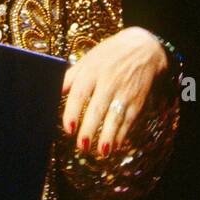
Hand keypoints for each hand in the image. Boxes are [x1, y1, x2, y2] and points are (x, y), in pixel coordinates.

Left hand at [62, 27, 168, 157]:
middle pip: (98, 109)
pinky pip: (129, 120)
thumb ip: (71, 76)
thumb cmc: (110, 54)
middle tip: (82, 146)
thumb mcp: (89, 59)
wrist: (144, 47)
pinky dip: (123, 134)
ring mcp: (124, 92)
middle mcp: (109, 82)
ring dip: (109, 135)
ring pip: (115, 117)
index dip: (73, 112)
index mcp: (92, 71)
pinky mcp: (137, 100)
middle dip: (90, 129)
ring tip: (101, 151)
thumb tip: (54, 91)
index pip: (80, 94)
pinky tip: (115, 145)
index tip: (68, 128)